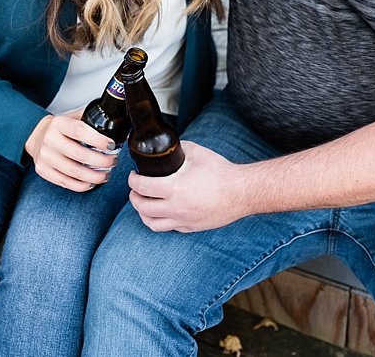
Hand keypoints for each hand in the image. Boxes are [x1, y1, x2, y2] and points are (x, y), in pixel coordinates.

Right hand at [23, 112, 118, 190]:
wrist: (36, 135)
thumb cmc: (60, 128)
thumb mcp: (72, 117)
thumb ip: (90, 118)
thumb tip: (116, 123)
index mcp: (59, 124)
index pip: (79, 131)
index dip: (98, 140)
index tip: (111, 145)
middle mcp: (50, 139)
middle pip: (79, 154)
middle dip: (101, 161)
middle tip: (113, 161)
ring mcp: (45, 156)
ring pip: (74, 172)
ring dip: (94, 176)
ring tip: (105, 175)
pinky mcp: (43, 169)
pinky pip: (65, 182)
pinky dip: (81, 185)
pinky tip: (91, 183)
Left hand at [127, 141, 247, 231]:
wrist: (242, 192)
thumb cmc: (221, 172)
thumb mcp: (195, 152)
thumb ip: (176, 148)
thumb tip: (165, 146)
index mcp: (174, 189)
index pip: (141, 187)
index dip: (132, 180)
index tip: (133, 175)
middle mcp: (176, 208)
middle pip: (142, 208)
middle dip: (134, 197)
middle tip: (135, 189)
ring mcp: (184, 220)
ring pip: (152, 223)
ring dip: (143, 213)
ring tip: (144, 203)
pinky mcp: (192, 227)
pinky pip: (169, 228)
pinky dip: (160, 220)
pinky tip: (162, 211)